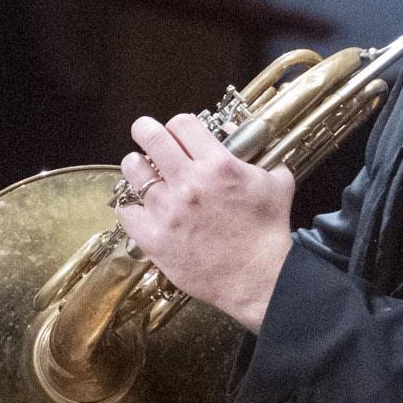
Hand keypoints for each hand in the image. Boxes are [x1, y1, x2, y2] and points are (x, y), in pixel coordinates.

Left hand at [114, 113, 295, 331]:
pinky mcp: (154, 239)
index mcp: (219, 165)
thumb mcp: (276, 181)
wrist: (259, 278)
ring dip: (137, 167)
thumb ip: (257, 153)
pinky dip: (131, 206)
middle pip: (151, 137)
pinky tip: (141, 208)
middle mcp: (190, 183)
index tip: (177, 133)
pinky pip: (126, 211)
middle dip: (145, 130)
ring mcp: (168, 211)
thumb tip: (231, 132)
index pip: (182, 124)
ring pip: (133, 170)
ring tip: (142, 171)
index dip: (178, 125)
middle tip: (144, 133)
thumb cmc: (268, 232)